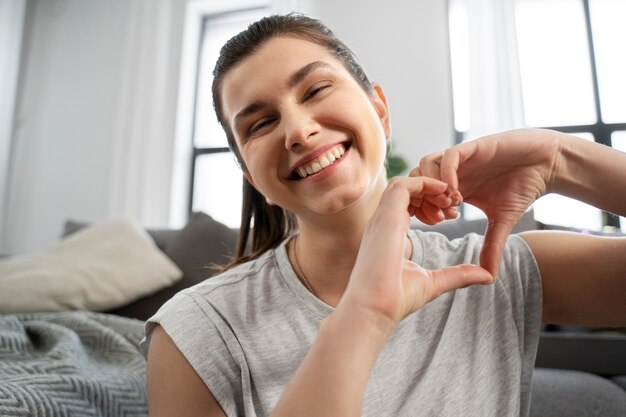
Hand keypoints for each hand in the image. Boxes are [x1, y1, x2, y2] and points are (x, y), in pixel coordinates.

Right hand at [341, 176, 492, 328]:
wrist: (375, 309)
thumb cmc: (396, 300)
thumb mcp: (434, 282)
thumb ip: (459, 274)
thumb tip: (487, 276)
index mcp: (389, 235)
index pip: (406, 206)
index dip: (430, 204)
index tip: (451, 216)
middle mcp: (383, 223)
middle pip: (405, 191)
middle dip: (432, 192)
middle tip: (455, 204)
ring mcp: (382, 218)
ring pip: (403, 183)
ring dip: (428, 185)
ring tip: (450, 197)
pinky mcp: (386, 216)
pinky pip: (402, 185)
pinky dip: (423, 183)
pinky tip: (443, 192)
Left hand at [412, 129, 562, 276]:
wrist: (546, 164)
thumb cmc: (523, 188)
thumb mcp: (502, 221)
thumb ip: (491, 246)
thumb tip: (488, 277)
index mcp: (454, 186)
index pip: (421, 194)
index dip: (422, 208)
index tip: (439, 223)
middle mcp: (453, 171)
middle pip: (416, 178)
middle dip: (423, 199)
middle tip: (440, 217)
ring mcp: (461, 158)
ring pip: (425, 164)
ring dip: (432, 187)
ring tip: (450, 205)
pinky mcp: (473, 147)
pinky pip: (448, 157)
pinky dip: (446, 175)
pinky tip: (458, 193)